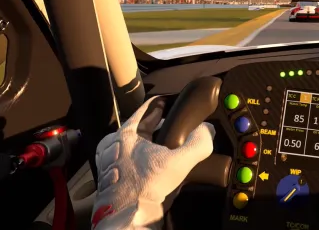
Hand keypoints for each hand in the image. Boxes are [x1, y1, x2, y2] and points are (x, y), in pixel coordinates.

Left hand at [91, 96, 215, 229]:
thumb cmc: (145, 186)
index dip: (160, 104)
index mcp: (125, 135)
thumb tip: (208, 131)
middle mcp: (114, 146)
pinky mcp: (111, 179)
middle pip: (137, 127)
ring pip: (130, 144)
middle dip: (154, 125)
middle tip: (170, 125)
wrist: (127, 216)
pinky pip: (126, 160)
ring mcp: (110, 163)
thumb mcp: (179, 162)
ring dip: (145, 142)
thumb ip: (198, 144)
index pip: (144, 110)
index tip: (169, 101)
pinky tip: (152, 165)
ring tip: (162, 145)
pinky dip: (139, 158)